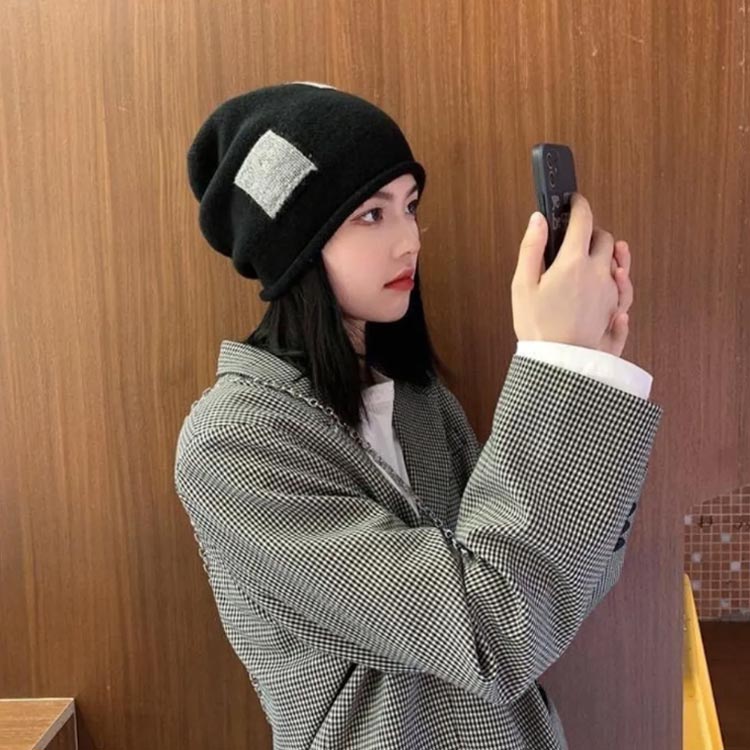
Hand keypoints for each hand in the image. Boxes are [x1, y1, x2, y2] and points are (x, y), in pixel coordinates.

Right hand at [511, 193, 626, 354]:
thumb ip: (531, 248)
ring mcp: (612, 294)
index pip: (583, 221)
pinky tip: (614, 283)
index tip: (574, 201)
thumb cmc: (538, 327)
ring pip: (619, 264)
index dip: (579, 205)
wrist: (560, 365)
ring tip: (601, 256)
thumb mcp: (522, 285)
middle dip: (593, 232)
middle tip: (579, 236)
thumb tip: (538, 220)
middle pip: (605, 240)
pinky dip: (621, 283)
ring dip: (611, 255)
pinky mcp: (617, 312)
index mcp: (573, 262)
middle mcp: (599, 274)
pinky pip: (626, 292)